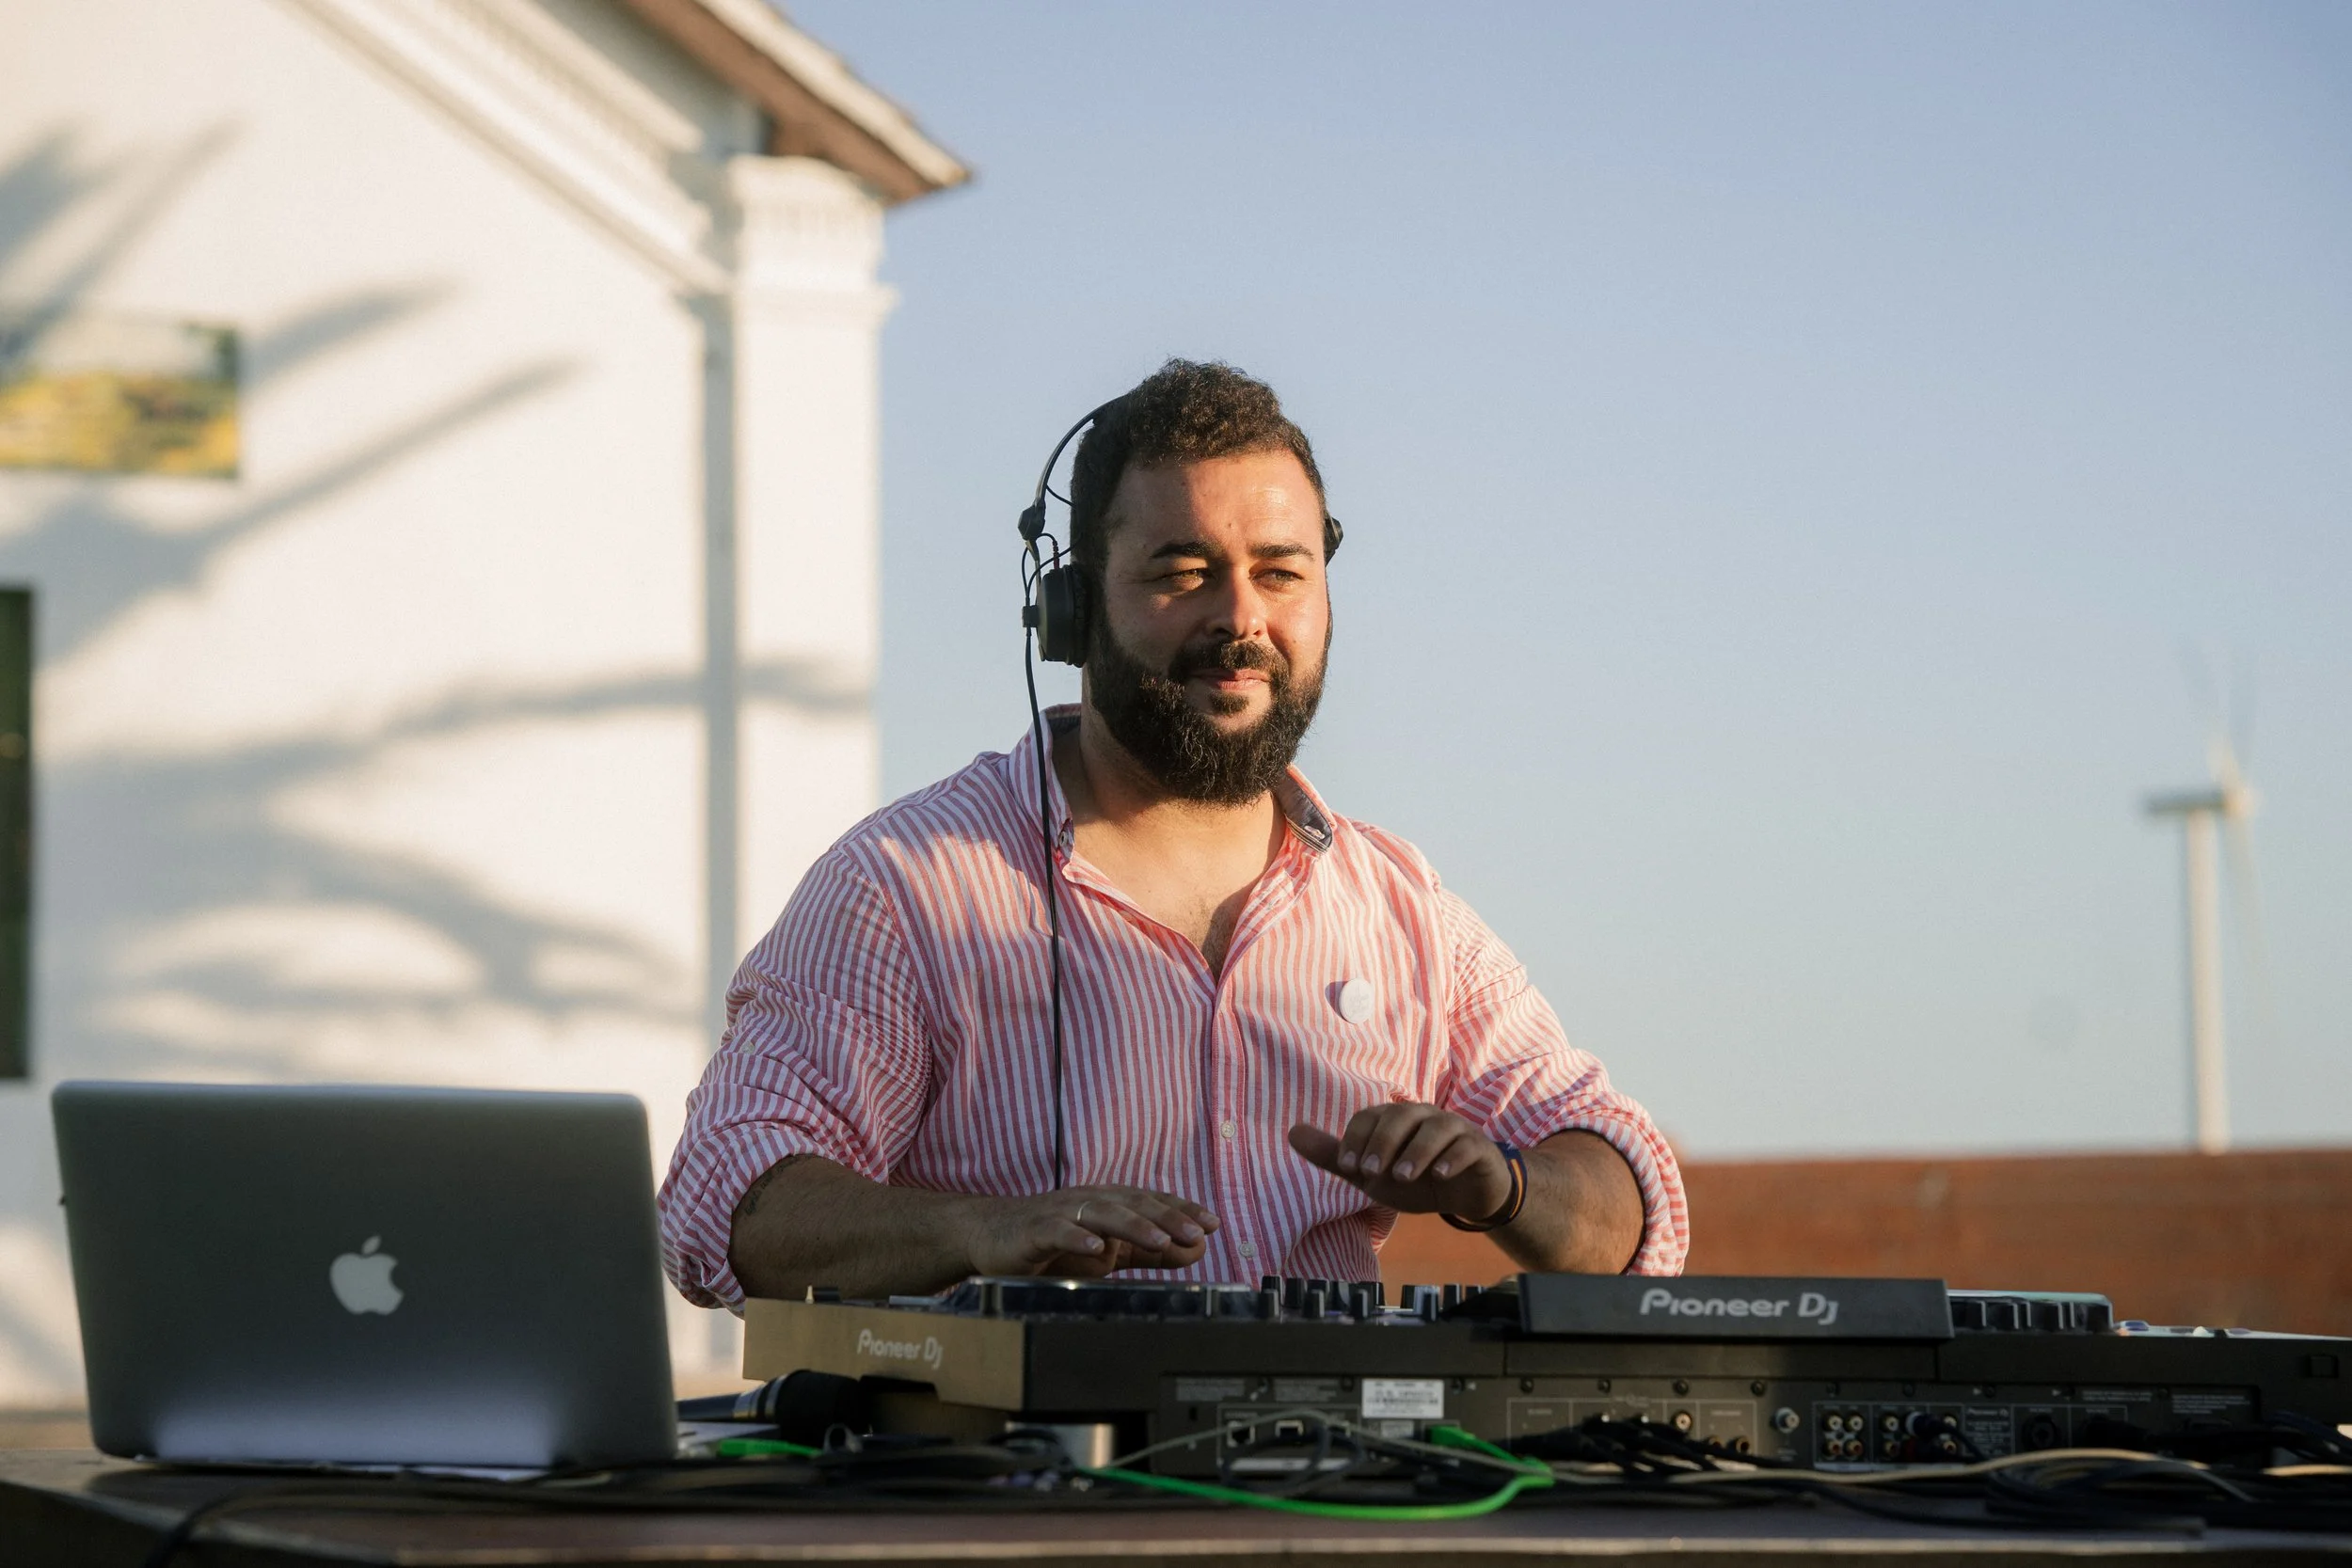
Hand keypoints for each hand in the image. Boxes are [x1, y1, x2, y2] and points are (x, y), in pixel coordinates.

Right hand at [961, 1185, 1219, 1278]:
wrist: (989, 1236)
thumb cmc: (1052, 1243)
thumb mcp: (1107, 1250)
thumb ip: (1147, 1251)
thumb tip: (1194, 1248)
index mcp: (1109, 1203)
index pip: (1152, 1202)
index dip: (1182, 1210)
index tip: (1213, 1223)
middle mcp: (1089, 1201)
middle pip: (1134, 1204)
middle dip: (1167, 1217)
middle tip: (1197, 1232)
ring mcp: (1061, 1213)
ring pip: (1102, 1213)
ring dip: (1133, 1226)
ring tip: (1160, 1239)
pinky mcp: (1034, 1230)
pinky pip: (1058, 1232)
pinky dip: (1078, 1239)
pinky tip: (1096, 1249)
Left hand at [1288, 1103, 1510, 1220]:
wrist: (1464, 1194)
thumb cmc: (1414, 1177)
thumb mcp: (1371, 1174)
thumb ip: (1335, 1155)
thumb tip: (1292, 1132)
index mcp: (1395, 1119)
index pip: (1370, 1117)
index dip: (1356, 1139)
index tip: (1347, 1167)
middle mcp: (1423, 1116)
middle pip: (1400, 1116)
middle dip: (1383, 1143)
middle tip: (1370, 1173)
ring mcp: (1454, 1128)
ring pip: (1435, 1128)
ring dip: (1416, 1152)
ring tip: (1401, 1177)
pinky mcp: (1478, 1147)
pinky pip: (1466, 1145)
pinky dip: (1452, 1158)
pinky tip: (1439, 1176)